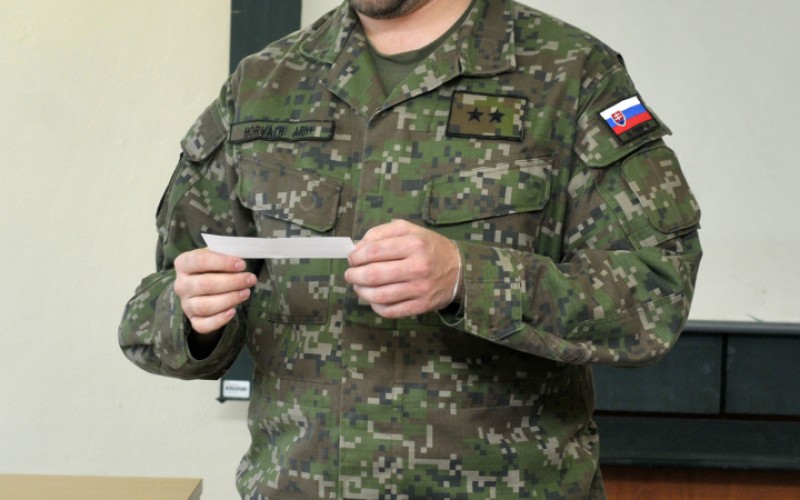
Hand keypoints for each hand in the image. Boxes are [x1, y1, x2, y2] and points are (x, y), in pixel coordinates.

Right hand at [173, 248, 255, 333]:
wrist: (204, 287)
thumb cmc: (213, 268)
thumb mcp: (216, 255)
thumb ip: (225, 254)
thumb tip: (241, 258)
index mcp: (183, 263)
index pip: (199, 261)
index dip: (222, 262)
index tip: (242, 264)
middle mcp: (181, 285)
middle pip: (205, 284)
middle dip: (232, 282)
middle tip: (250, 279)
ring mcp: (186, 304)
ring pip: (205, 306)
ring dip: (230, 299)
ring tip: (246, 292)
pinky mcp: (193, 320)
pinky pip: (203, 325)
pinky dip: (219, 320)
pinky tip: (233, 311)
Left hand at [344, 220, 460, 318]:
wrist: (459, 270)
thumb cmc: (428, 247)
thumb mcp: (408, 229)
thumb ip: (381, 233)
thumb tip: (357, 248)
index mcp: (414, 243)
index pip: (374, 251)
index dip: (356, 257)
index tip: (352, 259)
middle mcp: (418, 266)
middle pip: (373, 275)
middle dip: (354, 276)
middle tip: (350, 274)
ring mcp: (420, 289)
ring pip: (379, 296)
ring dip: (362, 292)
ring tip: (358, 287)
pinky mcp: (421, 306)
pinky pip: (390, 311)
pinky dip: (376, 306)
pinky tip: (374, 299)